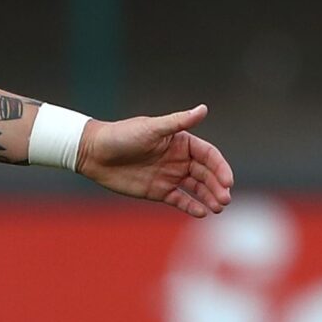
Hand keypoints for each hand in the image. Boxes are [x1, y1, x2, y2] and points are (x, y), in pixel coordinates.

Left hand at [76, 103, 233, 216]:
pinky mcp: (158, 191)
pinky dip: (191, 206)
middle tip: (225, 199)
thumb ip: (178, 122)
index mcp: (182, 142)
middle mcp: (179, 159)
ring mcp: (170, 176)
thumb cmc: (122, 135)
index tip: (228, 181)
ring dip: (209, 197)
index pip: (209, 156)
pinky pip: (180, 200)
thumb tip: (204, 109)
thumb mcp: (151, 128)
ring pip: (197, 188)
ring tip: (218, 208)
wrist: (94, 153)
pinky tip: (201, 212)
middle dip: (218, 186)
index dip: (220, 168)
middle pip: (206, 174)